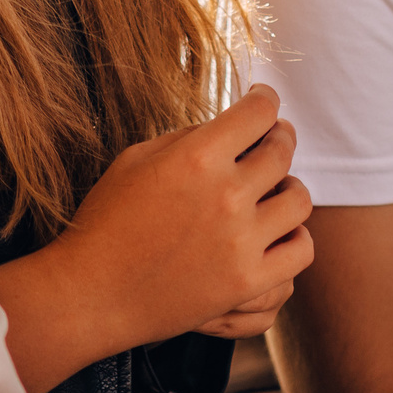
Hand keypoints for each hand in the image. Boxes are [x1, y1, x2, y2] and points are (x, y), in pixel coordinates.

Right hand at [50, 85, 313, 346]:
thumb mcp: (136, 159)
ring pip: (299, 199)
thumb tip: (229, 127)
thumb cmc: (106, 220)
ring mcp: (241, 242)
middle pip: (282, 151)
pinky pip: (301, 250)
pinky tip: (279, 231)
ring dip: (290, 186)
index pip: (259, 112)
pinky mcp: (248, 282)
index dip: (266, 99)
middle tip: (275, 137)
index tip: (264, 100)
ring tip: (277, 187)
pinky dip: (296, 236)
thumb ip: (188, 137)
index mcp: (197, 157)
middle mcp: (226, 195)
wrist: (91, 293)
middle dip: (281, 136)